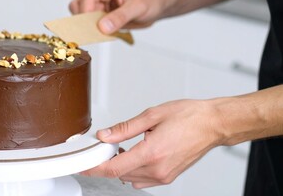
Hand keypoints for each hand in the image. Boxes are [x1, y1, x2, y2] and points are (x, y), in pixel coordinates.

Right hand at [69, 0, 169, 33]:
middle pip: (79, 7)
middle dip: (85, 21)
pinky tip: (106, 33)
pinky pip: (90, 24)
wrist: (158, 4)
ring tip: (103, 32)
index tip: (91, 29)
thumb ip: (120, 17)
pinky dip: (95, 31)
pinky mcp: (101, 13)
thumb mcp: (138, 7)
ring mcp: (99, 2)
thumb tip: (103, 27)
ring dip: (89, 27)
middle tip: (95, 32)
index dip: (86, 15)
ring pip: (82, 16)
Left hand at [81, 99, 222, 188]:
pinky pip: (142, 180)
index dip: (94, 168)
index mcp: (151, 153)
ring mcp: (164, 176)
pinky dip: (133, 170)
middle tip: (105, 146)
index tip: (83, 166)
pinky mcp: (168, 177)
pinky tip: (136, 155)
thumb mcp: (152, 115)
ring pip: (130, 178)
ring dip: (121, 166)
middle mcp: (157, 169)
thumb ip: (125, 128)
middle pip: (120, 174)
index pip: (114, 168)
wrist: (213, 124)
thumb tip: (105, 135)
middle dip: (108, 162)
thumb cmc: (189, 117)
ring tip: (124, 147)